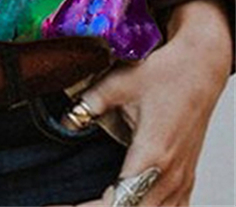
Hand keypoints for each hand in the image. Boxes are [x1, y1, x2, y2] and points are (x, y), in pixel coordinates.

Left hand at [47, 0, 232, 205]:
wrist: (200, 69)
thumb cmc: (164, 75)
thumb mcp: (118, 84)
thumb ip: (88, 105)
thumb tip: (65, 122)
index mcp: (152, 155)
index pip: (118, 202)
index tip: (62, 205)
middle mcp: (170, 175)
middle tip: (71, 203)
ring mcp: (182, 180)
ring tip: (93, 201)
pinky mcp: (186, 178)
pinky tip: (128, 201)